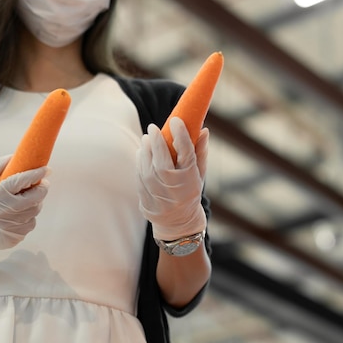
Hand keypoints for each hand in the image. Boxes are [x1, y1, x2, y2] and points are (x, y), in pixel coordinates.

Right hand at [0, 155, 49, 277]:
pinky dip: (29, 216)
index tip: (46, 169)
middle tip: (41, 182)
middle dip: (42, 187)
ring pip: (36, 209)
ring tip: (24, 199)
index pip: (19, 182)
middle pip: (35, 197)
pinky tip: (17, 215)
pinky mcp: (17, 237)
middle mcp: (3, 213)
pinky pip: (31, 222)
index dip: (35, 174)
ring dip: (35, 201)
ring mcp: (11, 227)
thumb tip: (15, 156)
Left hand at [136, 117, 207, 240]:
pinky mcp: (145, 198)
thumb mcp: (199, 174)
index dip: (180, 135)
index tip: (175, 120)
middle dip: (157, 140)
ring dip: (146, 149)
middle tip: (153, 127)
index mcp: (190, 180)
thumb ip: (200, 152)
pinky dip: (140, 160)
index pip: (185, 153)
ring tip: (148, 138)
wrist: (178, 223)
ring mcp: (157, 194)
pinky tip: (142, 151)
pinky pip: (139, 174)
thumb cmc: (190, 192)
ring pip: (147, 166)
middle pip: (162, 159)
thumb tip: (203, 129)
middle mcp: (173, 187)